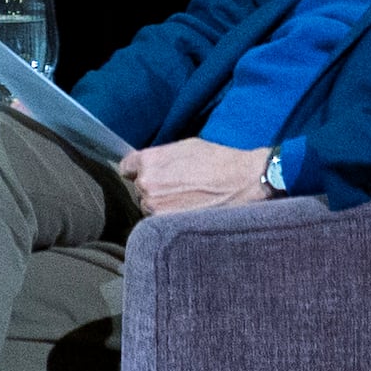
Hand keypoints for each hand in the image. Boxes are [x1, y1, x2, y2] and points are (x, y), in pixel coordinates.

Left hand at [118, 137, 278, 214]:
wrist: (243, 181)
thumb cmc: (218, 161)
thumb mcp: (184, 147)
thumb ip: (160, 157)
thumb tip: (147, 165)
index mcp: (148, 160)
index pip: (126, 168)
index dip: (137, 170)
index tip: (148, 174)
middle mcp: (147, 183)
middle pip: (139, 189)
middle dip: (154, 188)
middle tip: (178, 188)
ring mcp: (156, 205)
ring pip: (149, 206)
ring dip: (162, 205)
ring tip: (187, 200)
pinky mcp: (168, 223)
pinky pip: (160, 221)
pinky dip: (171, 218)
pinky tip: (189, 211)